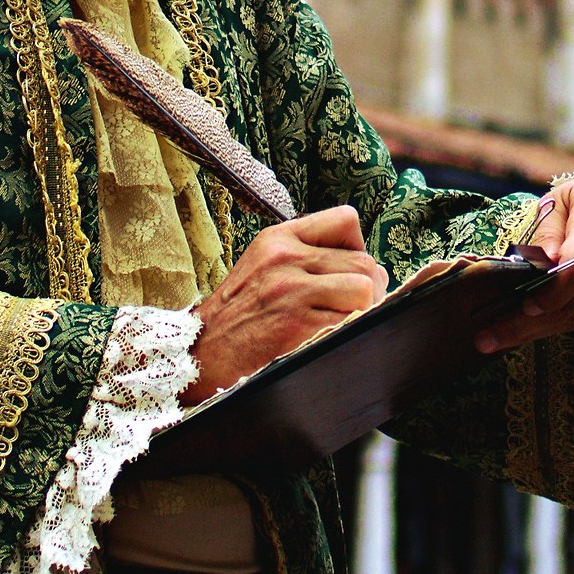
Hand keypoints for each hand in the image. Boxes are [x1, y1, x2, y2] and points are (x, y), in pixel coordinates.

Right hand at [183, 206, 387, 403]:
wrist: (203, 352)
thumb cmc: (237, 314)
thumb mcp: (264, 266)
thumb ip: (308, 258)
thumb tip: (368, 269)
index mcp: (279, 239)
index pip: (346, 220)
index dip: (358, 247)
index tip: (348, 271)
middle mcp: (286, 258)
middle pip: (363, 260)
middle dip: (369, 286)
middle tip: (356, 306)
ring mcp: (292, 290)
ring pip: (365, 288)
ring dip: (365, 309)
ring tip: (345, 321)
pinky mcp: (298, 323)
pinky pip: (351, 320)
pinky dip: (351, 331)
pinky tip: (330, 338)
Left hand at [476, 165, 573, 354]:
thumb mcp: (564, 197)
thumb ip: (548, 229)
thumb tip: (538, 263)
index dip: (552, 293)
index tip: (524, 307)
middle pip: (570, 303)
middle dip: (523, 326)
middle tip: (484, 339)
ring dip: (536, 332)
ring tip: (497, 339)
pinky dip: (559, 325)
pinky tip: (531, 330)